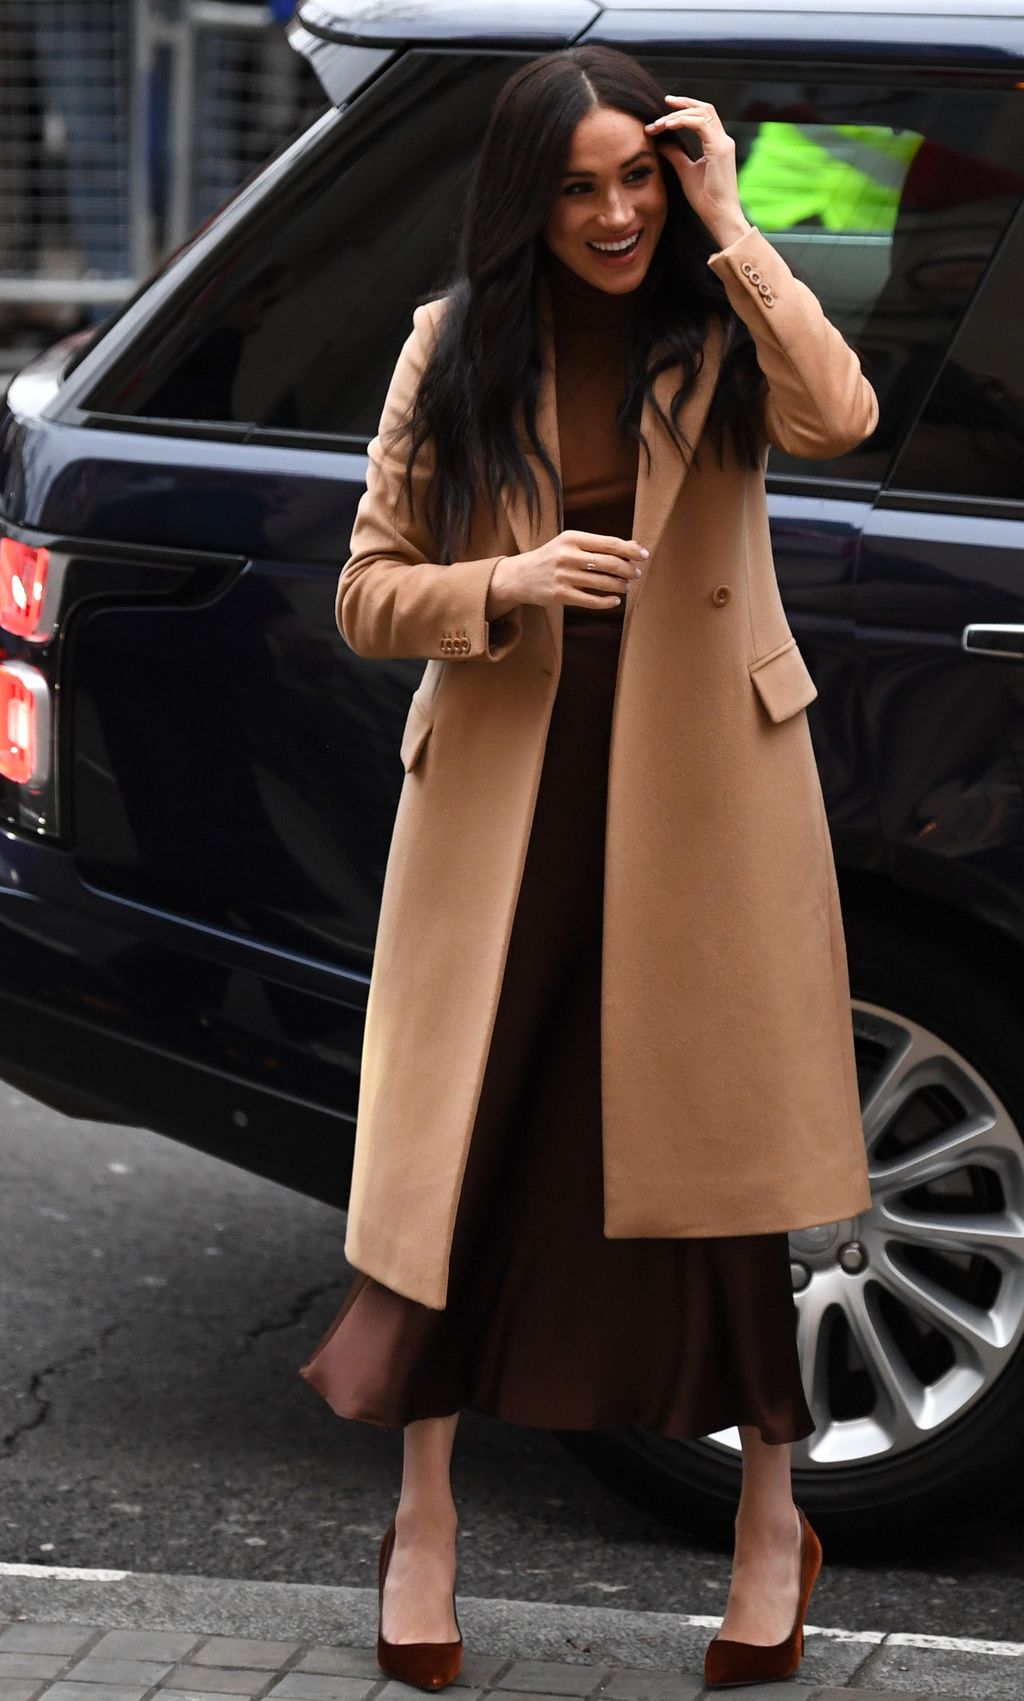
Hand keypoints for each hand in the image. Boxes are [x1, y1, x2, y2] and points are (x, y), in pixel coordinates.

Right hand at [487, 531, 646, 615]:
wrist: (520, 575)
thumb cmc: (552, 557)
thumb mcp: (572, 544)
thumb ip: (600, 545)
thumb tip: (633, 546)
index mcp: (572, 538)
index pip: (609, 543)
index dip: (630, 550)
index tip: (643, 555)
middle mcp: (567, 555)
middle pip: (608, 563)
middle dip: (627, 569)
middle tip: (635, 574)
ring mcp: (563, 576)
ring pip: (601, 582)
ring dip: (619, 586)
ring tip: (626, 586)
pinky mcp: (560, 595)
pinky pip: (590, 600)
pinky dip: (606, 602)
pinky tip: (615, 601)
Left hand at [643, 95, 750, 245]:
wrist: (719, 216)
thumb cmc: (706, 199)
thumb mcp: (686, 172)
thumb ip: (676, 155)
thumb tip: (661, 143)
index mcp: (717, 144)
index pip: (703, 116)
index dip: (685, 108)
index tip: (665, 109)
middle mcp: (723, 140)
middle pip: (704, 108)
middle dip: (683, 103)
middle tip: (663, 102)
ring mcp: (723, 143)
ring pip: (702, 112)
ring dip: (678, 114)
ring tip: (659, 122)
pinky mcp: (720, 150)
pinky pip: (700, 125)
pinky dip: (683, 122)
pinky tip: (668, 126)